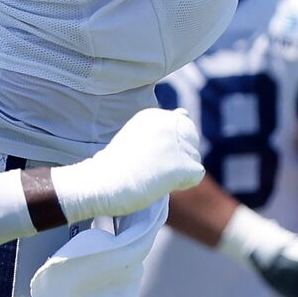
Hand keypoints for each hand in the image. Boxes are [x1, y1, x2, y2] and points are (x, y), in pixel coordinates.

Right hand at [52, 109, 203, 222]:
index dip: (167, 147)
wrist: (102, 183)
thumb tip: (185, 113)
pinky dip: (182, 183)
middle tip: (152, 167)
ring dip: (178, 171)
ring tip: (152, 174)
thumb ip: (162, 126)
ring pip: (194, 159)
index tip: (148, 156)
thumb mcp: (137, 136)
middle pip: (191, 141)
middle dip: (177, 156)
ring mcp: (176, 142)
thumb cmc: (114, 166)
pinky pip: (195, 175)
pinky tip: (161, 183)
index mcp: (154, 114)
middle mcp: (168, 121)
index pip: (181, 127)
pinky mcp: (183, 163)